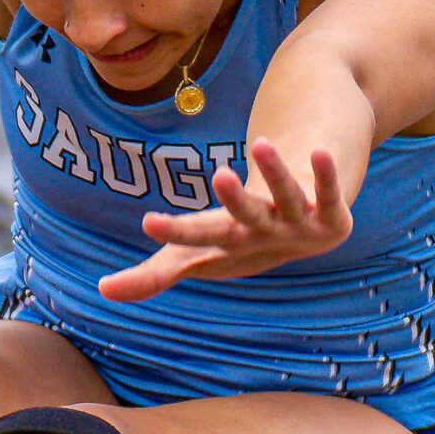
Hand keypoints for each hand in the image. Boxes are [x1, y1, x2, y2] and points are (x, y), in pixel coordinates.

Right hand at [103, 141, 352, 300]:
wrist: (305, 239)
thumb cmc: (240, 242)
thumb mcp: (197, 256)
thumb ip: (153, 277)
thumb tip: (102, 291)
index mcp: (228, 244)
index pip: (197, 239)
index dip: (176, 233)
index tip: (149, 223)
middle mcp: (263, 236)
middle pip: (246, 217)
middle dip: (234, 200)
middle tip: (219, 176)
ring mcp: (299, 226)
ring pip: (286, 196)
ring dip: (276, 172)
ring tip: (260, 142)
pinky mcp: (332, 217)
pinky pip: (329, 193)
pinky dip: (326, 175)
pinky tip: (322, 151)